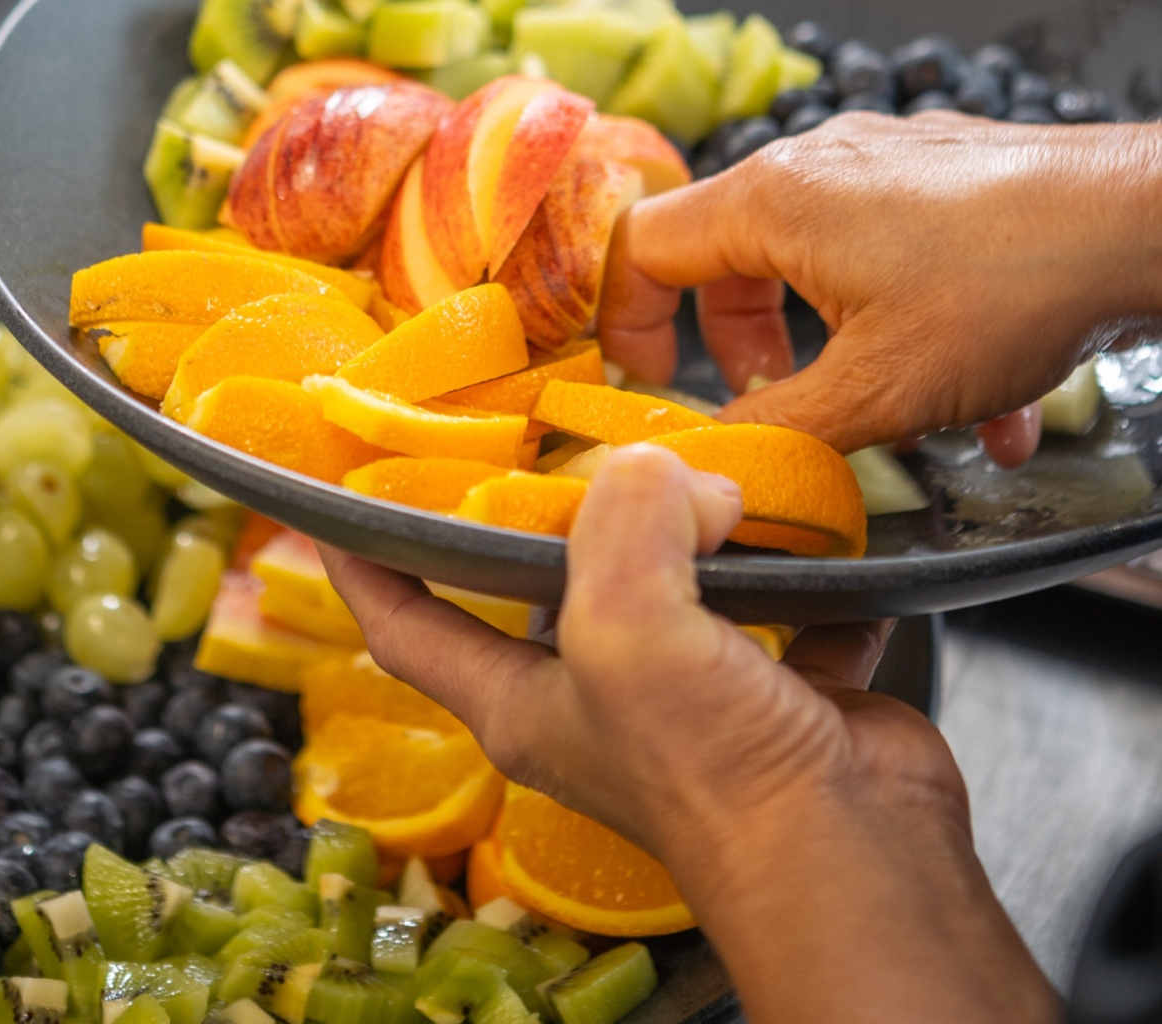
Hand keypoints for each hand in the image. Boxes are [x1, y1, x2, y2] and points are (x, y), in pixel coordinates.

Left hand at [320, 445, 1056, 1022]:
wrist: (857, 862)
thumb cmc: (719, 779)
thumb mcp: (627, 633)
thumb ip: (622, 526)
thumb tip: (657, 471)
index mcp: (519, 698)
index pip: (406, 625)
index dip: (365, 563)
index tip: (340, 500)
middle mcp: (591, 698)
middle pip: (539, 586)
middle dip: (547, 510)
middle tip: (560, 433)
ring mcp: (682, 698)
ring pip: (664, 586)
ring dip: (684, 527)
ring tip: (700, 462)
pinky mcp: (770, 691)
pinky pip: (777, 608)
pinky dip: (794, 568)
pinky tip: (812, 526)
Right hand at [599, 113, 1161, 464]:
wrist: (1148, 226)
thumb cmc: (1013, 287)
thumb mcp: (873, 393)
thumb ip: (772, 432)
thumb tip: (714, 461)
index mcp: (771, 202)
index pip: (642, 249)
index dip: (625, 326)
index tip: (647, 386)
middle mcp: (817, 166)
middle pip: (721, 261)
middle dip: (737, 350)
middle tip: (771, 405)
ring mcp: (881, 166)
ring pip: (805, 262)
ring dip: (821, 347)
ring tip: (874, 408)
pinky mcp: (938, 181)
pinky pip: (878, 256)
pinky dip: (894, 327)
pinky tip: (964, 401)